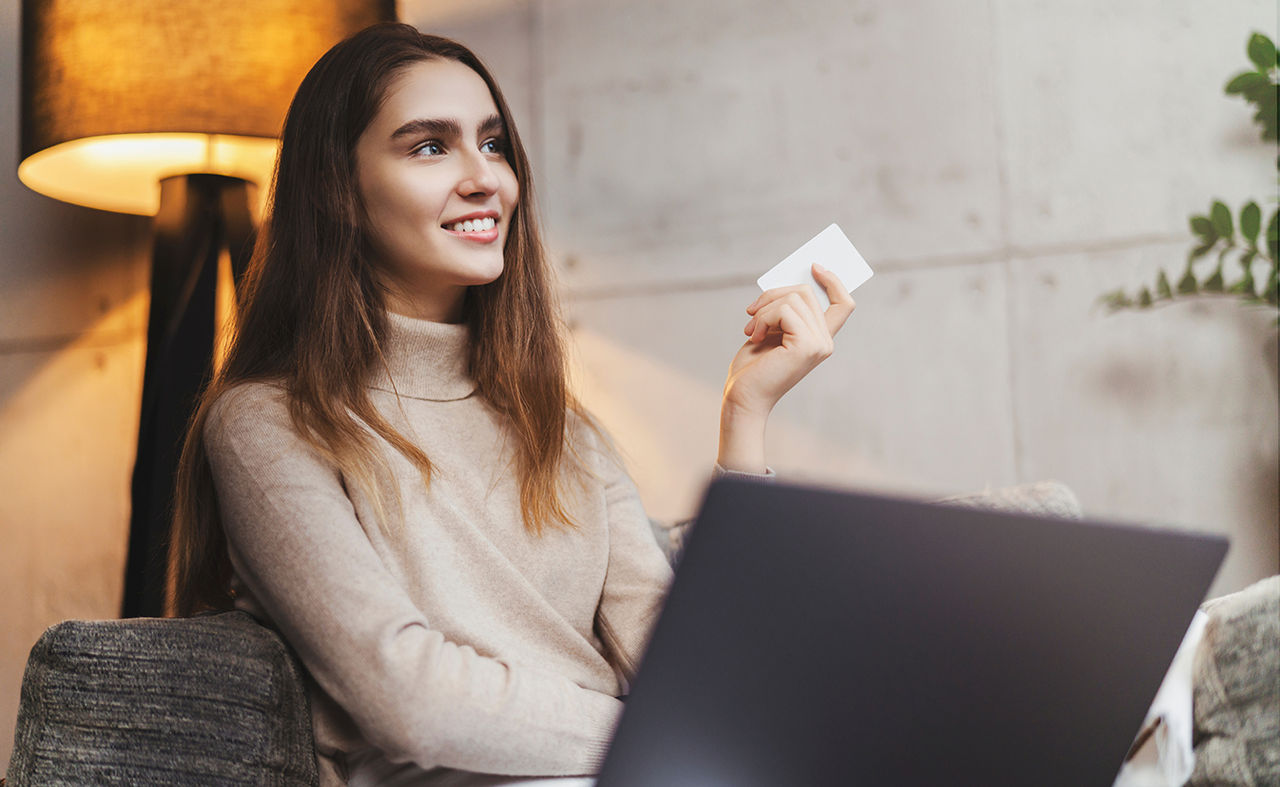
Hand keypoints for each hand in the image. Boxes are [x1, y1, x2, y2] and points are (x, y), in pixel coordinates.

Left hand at [716, 264, 854, 472]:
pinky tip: (754, 335)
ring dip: (764, 308)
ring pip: (794, 298)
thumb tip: (791, 279)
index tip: (814, 266)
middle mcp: (825, 342)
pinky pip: (785, 310)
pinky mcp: (807, 347)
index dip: (834, 281)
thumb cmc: (753, 366)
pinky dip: (764, 317)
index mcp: (819, 338)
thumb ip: (785, 308)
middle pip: (808, 292)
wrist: (742, 396)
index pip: (843, 303)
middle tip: (752, 311)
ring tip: (751, 328)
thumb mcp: (771, 329)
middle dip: (774, 294)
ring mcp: (819, 345)